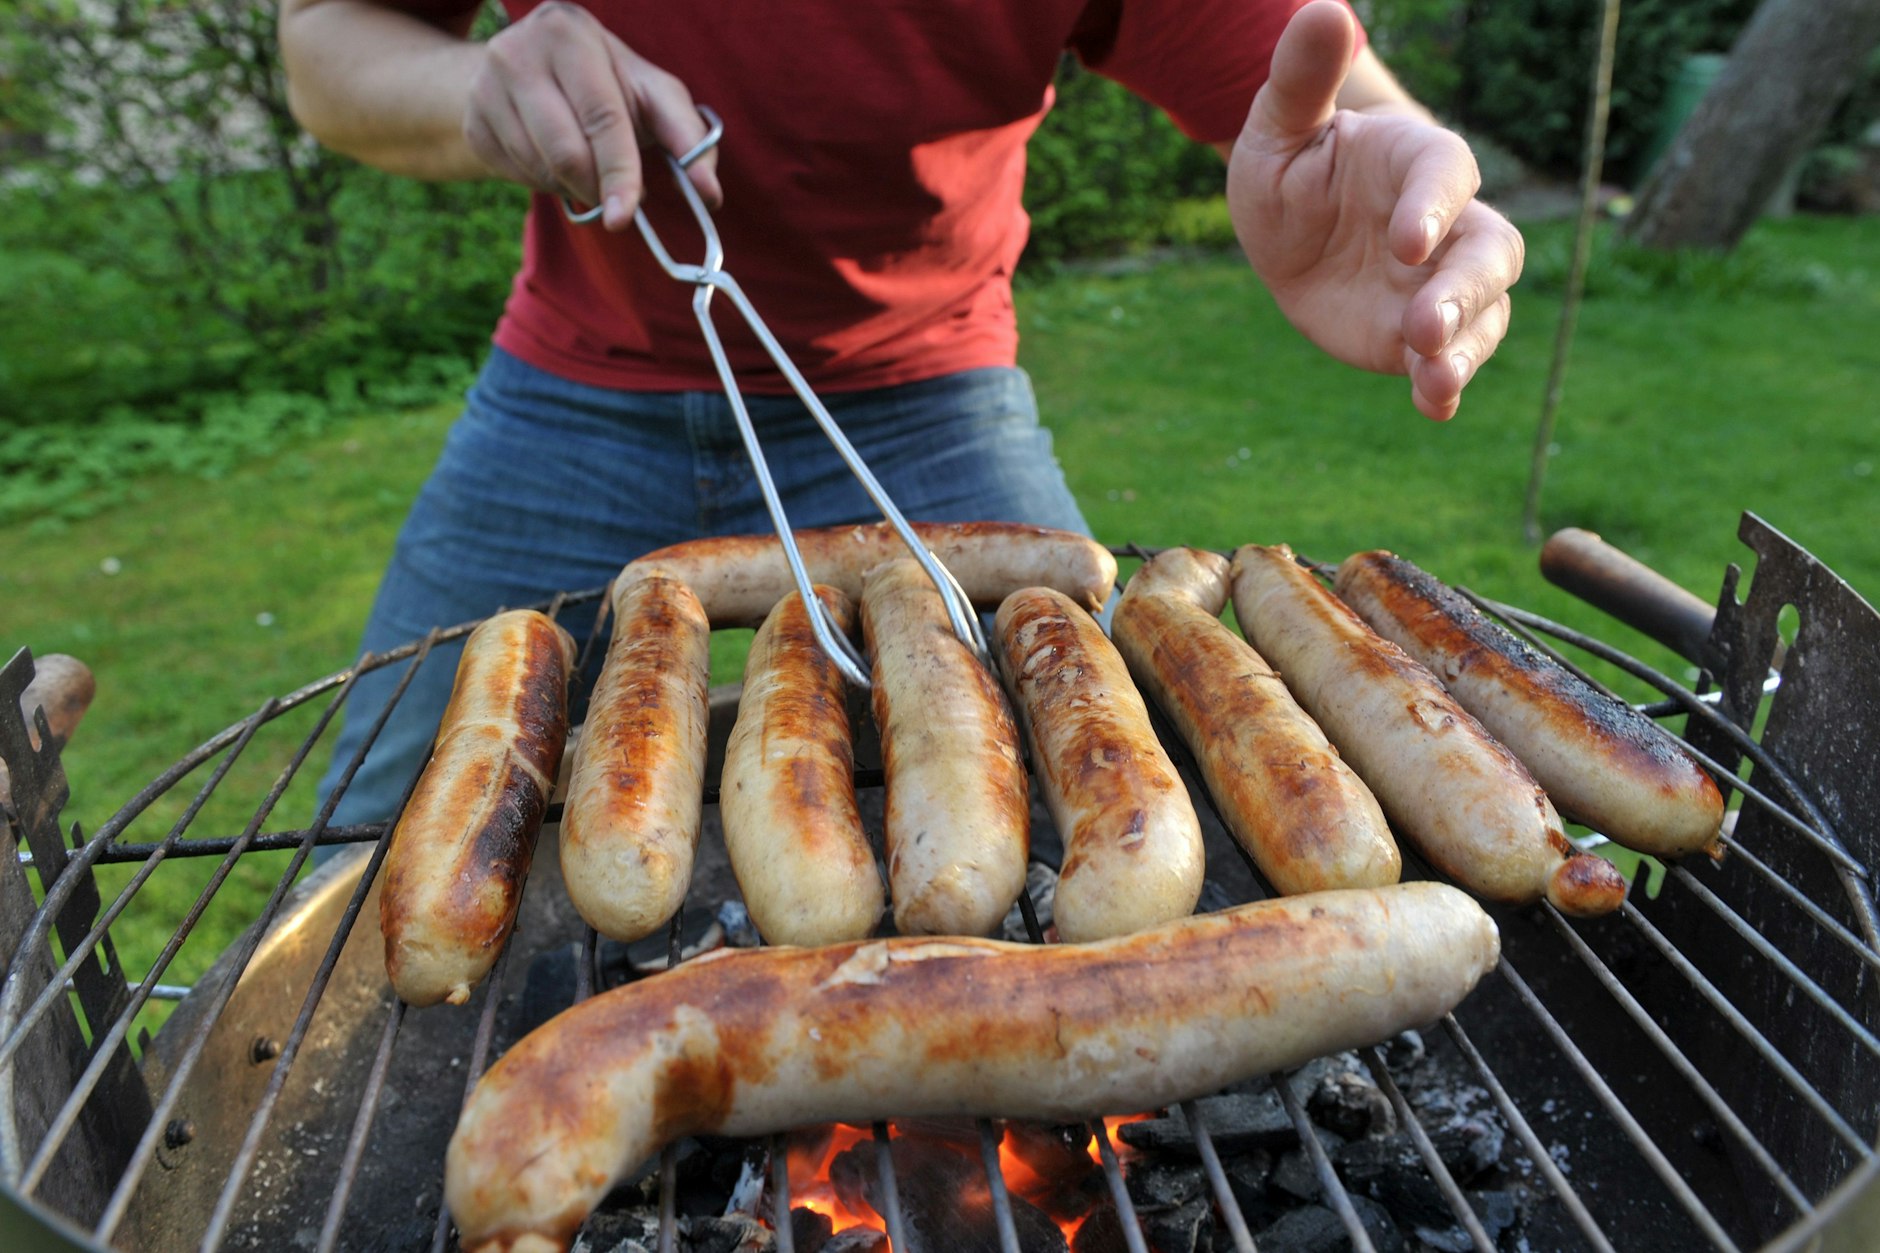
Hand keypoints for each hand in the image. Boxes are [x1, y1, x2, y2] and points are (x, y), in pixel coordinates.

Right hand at [464, 1, 720, 228]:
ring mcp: (486, 85)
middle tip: (615, 198)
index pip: (601, 117)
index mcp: (570, 34)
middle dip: (598, 186)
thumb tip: (710, 194)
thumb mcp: (654, 96)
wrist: (536, 69)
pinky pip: (514, 175)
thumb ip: (690, 140)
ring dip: (573, 185)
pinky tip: (554, 158)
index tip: (625, 215)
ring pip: (539, 168)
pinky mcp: (472, 120)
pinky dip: (544, 181)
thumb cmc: (609, 85)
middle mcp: (518, 51)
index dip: (619, 172)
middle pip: (566, 150)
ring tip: (587, 163)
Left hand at [1226, 1, 1523, 420]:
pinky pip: (1449, 361)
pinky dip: (1445, 384)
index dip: (1434, 207)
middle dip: (1464, 291)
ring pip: (1484, 314)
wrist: (1291, 229)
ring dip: (1464, 348)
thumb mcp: (1280, 125)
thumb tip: (1323, 7)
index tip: (1408, 241)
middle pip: (1490, 254)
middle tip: (1425, 323)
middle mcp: (1448, 225)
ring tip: (1433, 379)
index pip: (1447, 177)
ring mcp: (1441, 286)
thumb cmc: (1295, 164)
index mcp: (1419, 163)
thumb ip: (1304, 77)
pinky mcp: (1419, 338)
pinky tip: (1432, 406)